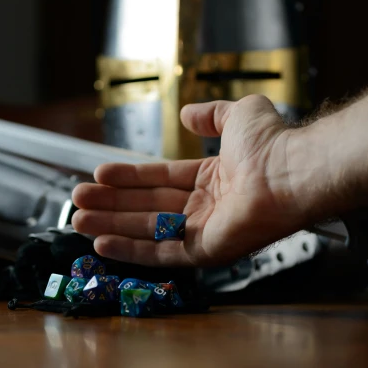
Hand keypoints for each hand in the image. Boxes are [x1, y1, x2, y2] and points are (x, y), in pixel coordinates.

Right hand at [71, 95, 316, 266]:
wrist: (289, 172)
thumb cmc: (272, 144)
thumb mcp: (238, 115)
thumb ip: (211, 114)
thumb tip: (188, 113)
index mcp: (212, 178)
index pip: (160, 179)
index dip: (128, 176)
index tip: (98, 173)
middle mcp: (206, 206)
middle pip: (146, 206)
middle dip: (111, 202)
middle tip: (78, 198)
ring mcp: (204, 231)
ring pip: (147, 230)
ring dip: (111, 224)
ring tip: (78, 218)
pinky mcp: (204, 252)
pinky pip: (161, 253)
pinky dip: (130, 250)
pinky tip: (102, 243)